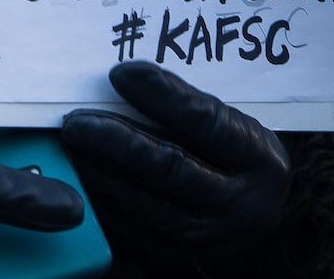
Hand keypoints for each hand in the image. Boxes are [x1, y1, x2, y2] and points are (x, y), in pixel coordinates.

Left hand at [62, 62, 290, 277]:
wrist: (254, 227)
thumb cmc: (238, 164)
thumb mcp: (236, 132)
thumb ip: (192, 109)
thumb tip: (126, 78)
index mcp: (262, 164)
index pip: (205, 123)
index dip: (161, 96)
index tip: (120, 74)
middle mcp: (243, 210)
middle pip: (169, 170)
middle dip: (116, 142)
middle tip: (78, 122)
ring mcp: (211, 246)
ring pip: (145, 208)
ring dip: (100, 176)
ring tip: (71, 147)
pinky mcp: (180, 267)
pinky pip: (132, 238)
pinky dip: (102, 208)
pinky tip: (80, 183)